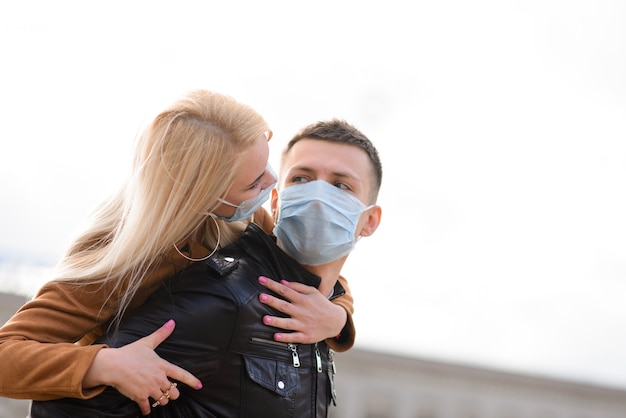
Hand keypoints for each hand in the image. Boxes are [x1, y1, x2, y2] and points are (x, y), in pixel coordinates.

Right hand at [83, 320, 201, 415]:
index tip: (199, 386)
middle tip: (168, 391)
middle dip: (173, 393)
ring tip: (157, 397)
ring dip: (162, 400)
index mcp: (162, 366)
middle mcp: (159, 379)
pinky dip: (147, 410)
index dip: (192, 381)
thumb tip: (172, 322)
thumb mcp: (147, 342)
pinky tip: (146, 409)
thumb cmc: (130, 353)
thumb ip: (161, 334)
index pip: (182, 375)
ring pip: (164, 401)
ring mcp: (150, 389)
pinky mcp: (140, 397)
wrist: (113, 365)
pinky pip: (148, 408)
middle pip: (174, 393)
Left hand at [258, 276, 346, 343]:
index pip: (285, 290)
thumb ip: (297, 287)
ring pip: (287, 323)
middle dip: (272, 301)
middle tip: (261, 297)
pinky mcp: (305, 336)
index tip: (261, 280)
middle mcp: (301, 311)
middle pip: (284, 306)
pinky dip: (285, 337)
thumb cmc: (322, 304)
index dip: (272, 285)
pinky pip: (294, 337)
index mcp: (302, 299)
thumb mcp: (313, 292)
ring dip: (276, 321)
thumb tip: (282, 283)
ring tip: (265, 319)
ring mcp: (303, 325)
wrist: (336, 321)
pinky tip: (276, 336)